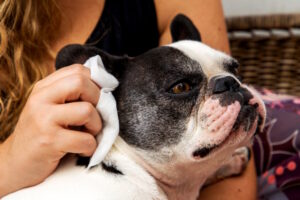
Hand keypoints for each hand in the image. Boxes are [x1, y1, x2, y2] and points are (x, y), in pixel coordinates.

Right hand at [0, 64, 101, 196]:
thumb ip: (70, 95)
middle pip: (81, 82)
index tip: (100, 97)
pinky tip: (83, 150)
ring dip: (96, 126)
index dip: (96, 82)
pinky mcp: (49, 142)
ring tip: (88, 134)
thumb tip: (105, 86)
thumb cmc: (42, 133)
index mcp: (43, 88)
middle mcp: (41, 99)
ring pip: (87, 110)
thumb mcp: (50, 108)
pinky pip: (85, 140)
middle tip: (95, 116)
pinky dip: (91, 147)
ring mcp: (43, 120)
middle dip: (98, 99)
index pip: (77, 70)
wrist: (16, 163)